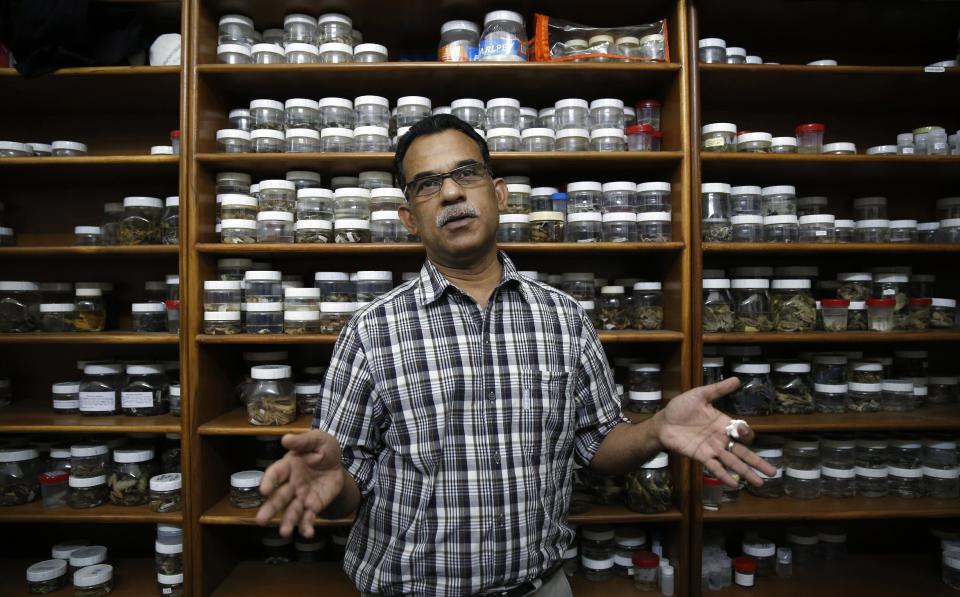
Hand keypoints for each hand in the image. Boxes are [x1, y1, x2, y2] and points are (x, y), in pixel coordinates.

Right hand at [256, 430, 346, 537]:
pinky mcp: (313, 506)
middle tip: (261, 520)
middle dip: (270, 509)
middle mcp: (291, 483)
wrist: (339, 463)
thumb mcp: (318, 439)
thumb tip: (286, 439)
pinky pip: (308, 517)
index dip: (268, 481)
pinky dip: (306, 526)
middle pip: (278, 497)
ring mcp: (301, 496)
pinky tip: (308, 533)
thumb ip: (303, 441)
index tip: (264, 491)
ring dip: (287, 522)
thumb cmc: (323, 449)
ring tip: (284, 533)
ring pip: (291, 511)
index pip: (275, 474)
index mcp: (288, 465)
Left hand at [653, 377, 776, 486]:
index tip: (742, 430)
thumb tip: (737, 379)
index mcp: (723, 423)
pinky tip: (734, 484)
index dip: (746, 433)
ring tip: (760, 484)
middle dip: (758, 462)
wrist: (663, 422)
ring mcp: (712, 449)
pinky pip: (715, 467)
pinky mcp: (701, 457)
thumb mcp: (700, 395)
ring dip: (746, 473)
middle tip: (773, 472)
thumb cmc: (681, 408)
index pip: (742, 432)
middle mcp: (721, 439)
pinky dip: (724, 475)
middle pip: (743, 452)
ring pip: (733, 462)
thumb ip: (718, 390)